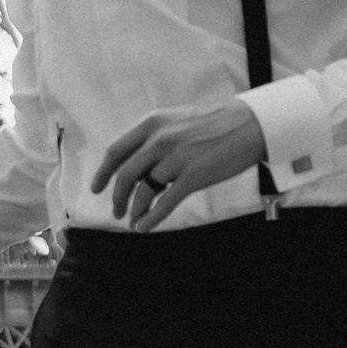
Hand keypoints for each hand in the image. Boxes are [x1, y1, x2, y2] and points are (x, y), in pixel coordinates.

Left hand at [90, 99, 266, 227]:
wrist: (249, 124)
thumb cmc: (215, 123)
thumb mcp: (177, 120)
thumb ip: (155, 138)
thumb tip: (137, 164)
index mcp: (152, 124)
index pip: (116, 151)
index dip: (103, 173)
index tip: (97, 188)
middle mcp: (160, 140)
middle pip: (125, 175)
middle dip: (117, 197)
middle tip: (116, 211)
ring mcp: (176, 158)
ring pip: (143, 191)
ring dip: (134, 210)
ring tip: (133, 220)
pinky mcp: (193, 176)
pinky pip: (164, 203)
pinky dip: (150, 218)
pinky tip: (143, 227)